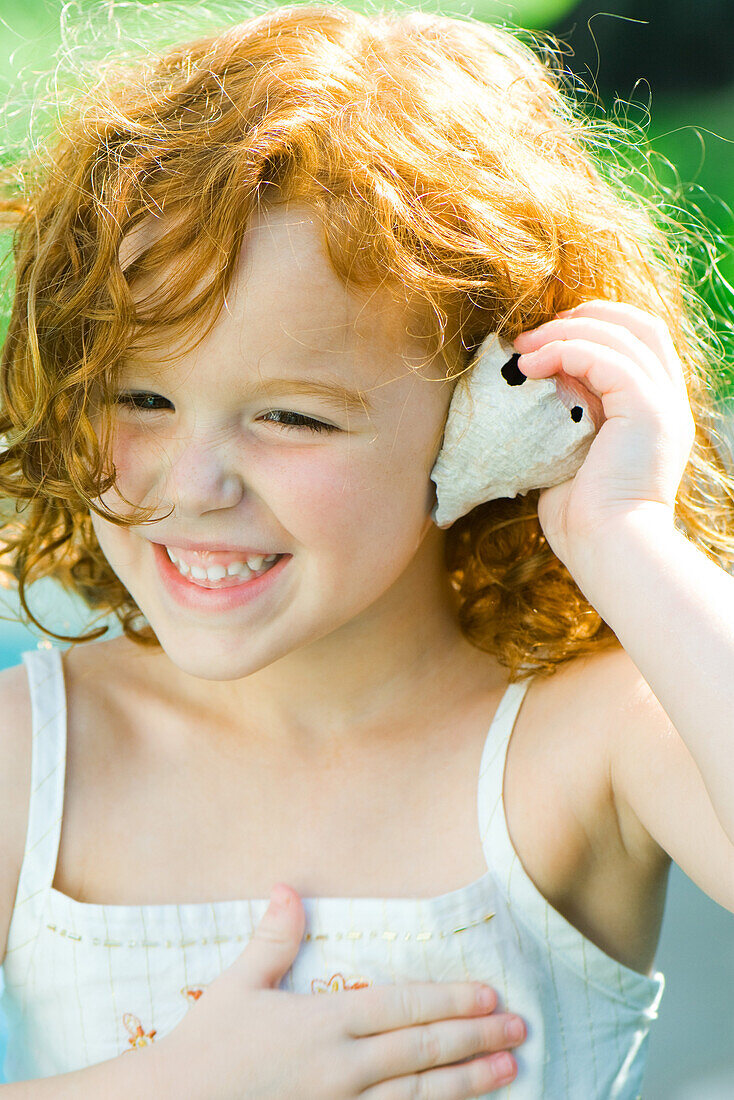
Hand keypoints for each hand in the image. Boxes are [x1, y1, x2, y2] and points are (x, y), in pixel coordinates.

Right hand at [151, 884, 526, 1098]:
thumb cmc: (204, 1049)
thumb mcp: (237, 986)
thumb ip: (272, 939)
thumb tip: (287, 887)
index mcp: (322, 1024)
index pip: (401, 1007)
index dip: (449, 999)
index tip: (489, 994)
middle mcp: (340, 1069)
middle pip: (422, 1052)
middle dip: (475, 1038)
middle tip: (519, 1029)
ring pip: (418, 1097)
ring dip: (468, 1083)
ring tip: (509, 1070)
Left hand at [513, 300, 695, 568]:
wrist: (607, 550)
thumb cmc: (583, 519)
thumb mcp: (571, 450)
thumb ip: (570, 408)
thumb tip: (549, 372)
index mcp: (655, 412)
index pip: (638, 342)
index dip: (593, 326)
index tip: (543, 340)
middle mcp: (668, 402)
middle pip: (639, 324)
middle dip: (583, 316)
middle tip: (531, 334)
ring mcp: (663, 404)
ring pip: (620, 334)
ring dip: (563, 332)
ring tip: (521, 349)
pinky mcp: (648, 410)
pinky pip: (606, 357)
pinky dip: (564, 351)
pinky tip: (530, 366)